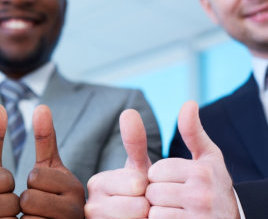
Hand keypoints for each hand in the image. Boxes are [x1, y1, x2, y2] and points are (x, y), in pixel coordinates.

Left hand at [20, 105, 84, 218]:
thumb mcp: (47, 168)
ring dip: (23, 218)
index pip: (36, 176)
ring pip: (27, 218)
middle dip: (24, 202)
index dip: (30, 181)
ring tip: (37, 218)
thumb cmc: (46, 197)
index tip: (40, 187)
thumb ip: (46, 140)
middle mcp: (77, 208)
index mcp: (74, 186)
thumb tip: (42, 106)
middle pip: (29, 198)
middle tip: (36, 206)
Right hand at [85, 109, 150, 218]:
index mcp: (98, 183)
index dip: (150, 188)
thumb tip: (128, 111)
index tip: (141, 192)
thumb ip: (134, 141)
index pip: (138, 184)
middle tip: (142, 209)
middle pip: (139, 205)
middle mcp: (91, 205)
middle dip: (150, 207)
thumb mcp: (139, 168)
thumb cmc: (139, 196)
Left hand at [145, 101, 239, 217]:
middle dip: (157, 194)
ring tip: (177, 210)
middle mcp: (202, 193)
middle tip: (176, 198)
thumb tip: (189, 103)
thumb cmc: (214, 185)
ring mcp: (198, 215)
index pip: (156, 171)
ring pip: (153, 210)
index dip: (160, 177)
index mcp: (203, 171)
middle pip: (152, 191)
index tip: (175, 181)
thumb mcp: (208, 157)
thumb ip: (193, 132)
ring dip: (158, 211)